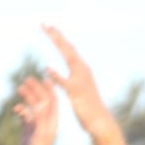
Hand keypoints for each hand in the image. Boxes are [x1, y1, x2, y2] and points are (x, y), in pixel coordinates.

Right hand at [14, 76, 59, 144]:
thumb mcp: (40, 134)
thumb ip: (40, 119)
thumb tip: (39, 105)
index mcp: (52, 120)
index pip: (53, 100)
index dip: (50, 89)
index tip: (45, 78)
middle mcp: (45, 120)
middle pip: (41, 100)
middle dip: (36, 89)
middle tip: (28, 79)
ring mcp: (36, 124)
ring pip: (32, 106)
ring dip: (27, 97)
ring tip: (19, 88)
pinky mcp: (28, 129)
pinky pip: (24, 115)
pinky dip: (20, 109)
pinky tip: (15, 108)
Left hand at [42, 26, 117, 142]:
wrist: (99, 120)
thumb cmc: (87, 106)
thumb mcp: (79, 88)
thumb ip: (72, 77)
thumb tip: (66, 70)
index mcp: (82, 68)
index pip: (69, 49)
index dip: (59, 38)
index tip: (49, 27)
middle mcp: (83, 69)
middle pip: (68, 49)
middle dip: (56, 36)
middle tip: (45, 24)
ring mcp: (81, 79)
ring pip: (69, 58)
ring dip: (59, 45)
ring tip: (49, 35)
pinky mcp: (77, 92)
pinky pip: (65, 82)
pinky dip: (57, 75)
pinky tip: (47, 69)